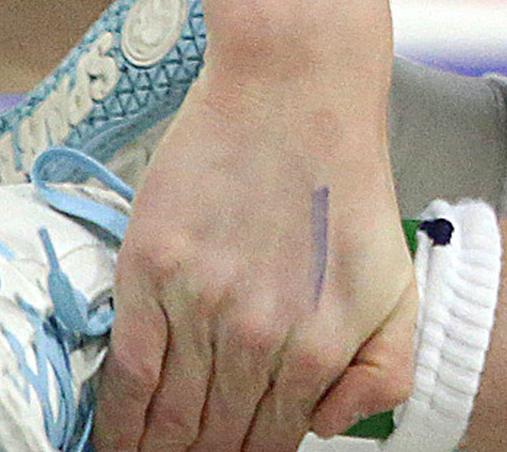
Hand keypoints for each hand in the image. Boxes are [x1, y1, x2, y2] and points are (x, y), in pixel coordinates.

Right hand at [100, 64, 411, 451]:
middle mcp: (260, 338)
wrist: (299, 90)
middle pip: (213, 440)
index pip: (268, 444)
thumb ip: (383, 368)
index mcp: (322, 348)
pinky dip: (115, 421)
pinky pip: (126, 376)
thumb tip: (328, 428)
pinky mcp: (151, 273)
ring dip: (153, 450)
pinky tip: (112, 440)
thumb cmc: (348, 184)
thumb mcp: (395, 280)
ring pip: (166, 419)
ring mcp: (201, 307)